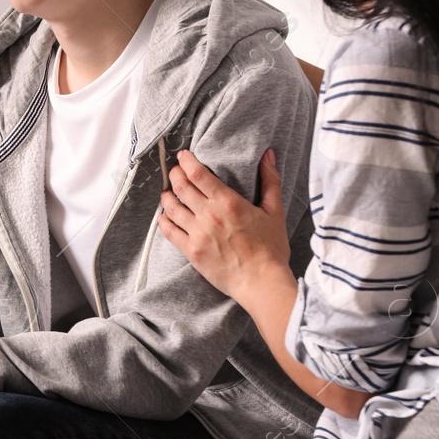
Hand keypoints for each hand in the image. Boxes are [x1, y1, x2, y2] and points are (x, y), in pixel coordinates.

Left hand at [158, 148, 288, 302]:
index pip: (198, 174)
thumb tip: (268, 155)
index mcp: (228, 202)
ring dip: (167, 195)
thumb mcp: (275, 211)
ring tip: (167, 191)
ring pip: (171, 207)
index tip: (183, 156)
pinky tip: (163, 216)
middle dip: (175, 174)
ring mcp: (197, 234)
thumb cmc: (270, 249)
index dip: (186, 161)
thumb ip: (270, 181)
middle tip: (175, 170)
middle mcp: (209, 215)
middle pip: (181, 186)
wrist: (262, 282)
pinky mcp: (191, 251)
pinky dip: (163, 221)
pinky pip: (169, 232)